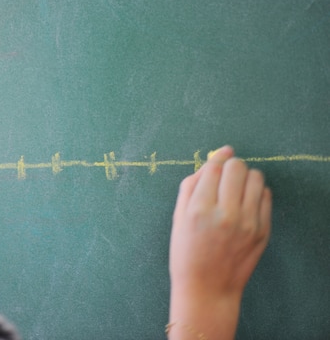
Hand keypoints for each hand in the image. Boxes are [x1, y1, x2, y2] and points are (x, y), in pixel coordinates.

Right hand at [168, 146, 271, 338]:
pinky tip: (244, 203)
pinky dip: (256, 192)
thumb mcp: (178, 216)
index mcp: (199, 210)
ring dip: (245, 177)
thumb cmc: (186, 252)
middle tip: (224, 178)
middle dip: (230, 167)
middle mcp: (225, 214)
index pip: (213, 167)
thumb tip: (216, 156)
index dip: (215, 160)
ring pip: (255, 177)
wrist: (207, 287)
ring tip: (236, 189)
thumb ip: (192, 184)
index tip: (217, 160)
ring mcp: (248, 223)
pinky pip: (266, 195)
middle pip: (236, 168)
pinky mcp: (263, 231)